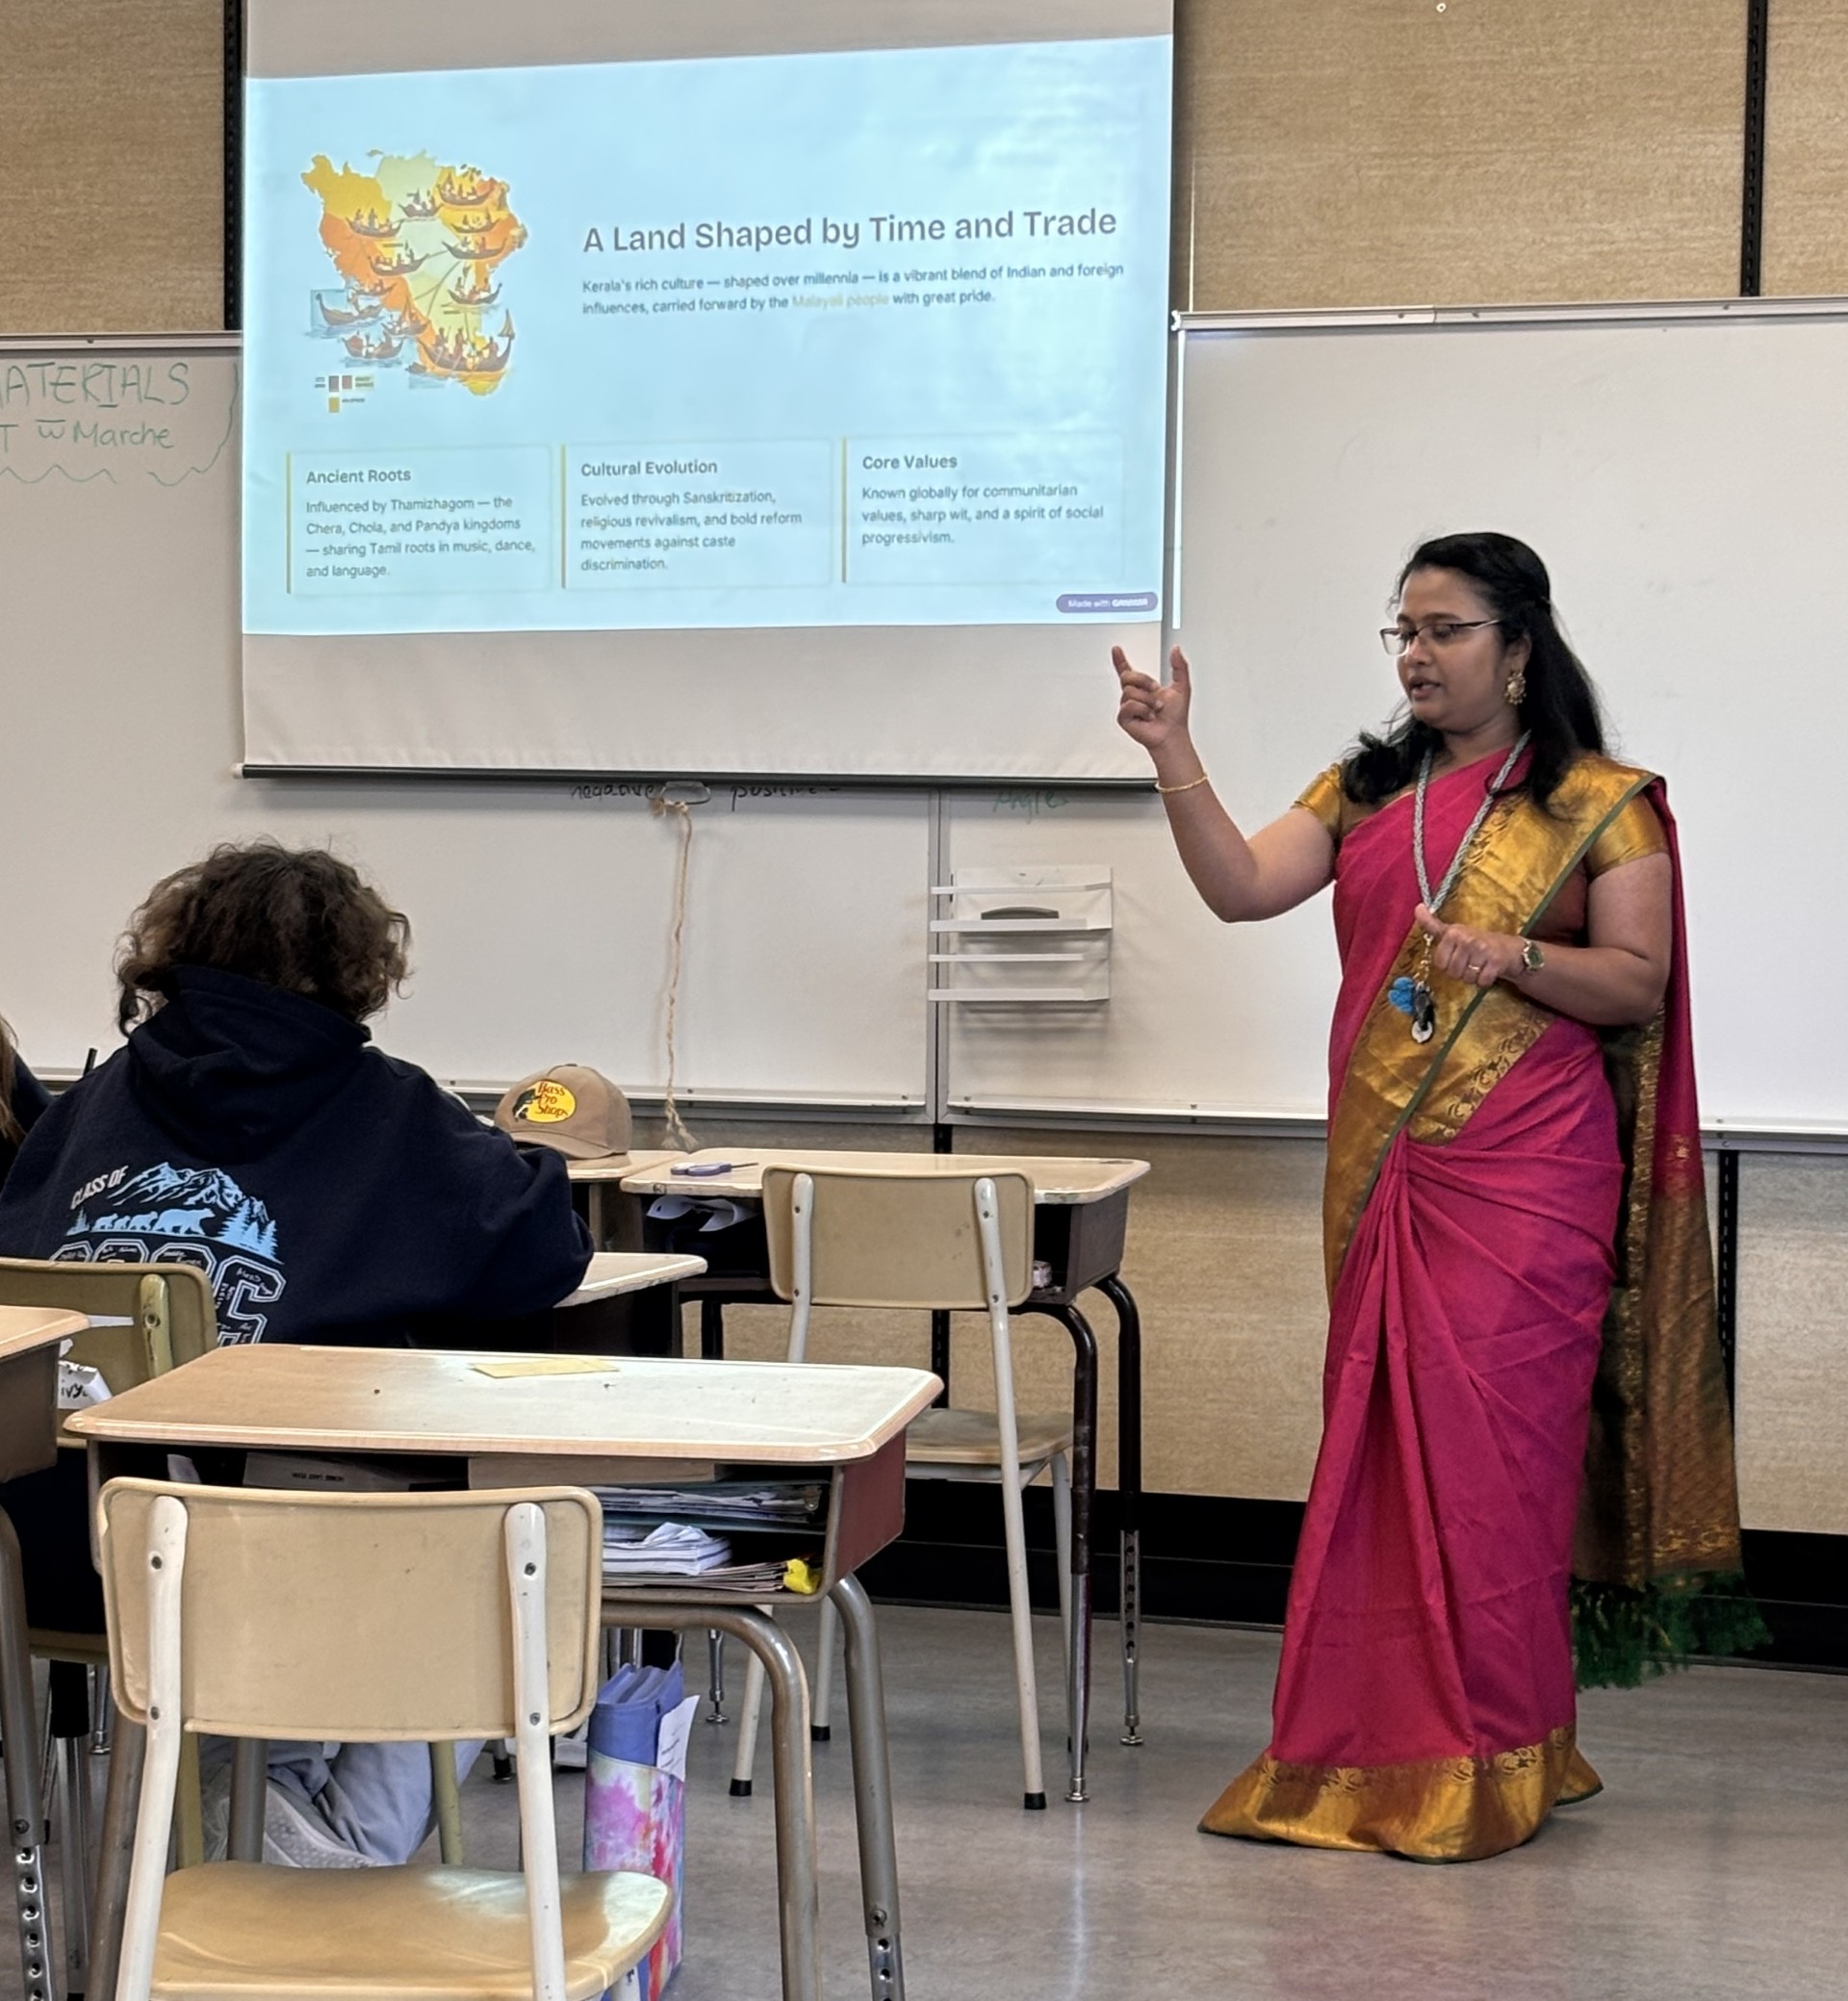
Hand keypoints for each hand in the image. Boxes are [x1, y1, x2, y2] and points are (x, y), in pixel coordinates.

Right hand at [1112, 644, 1194, 760]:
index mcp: (1144, 687)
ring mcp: (1127, 706)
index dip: (1120, 660)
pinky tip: (1148, 717)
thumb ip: (1179, 666)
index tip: (1116, 649)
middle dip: (1144, 681)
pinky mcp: (1123, 717)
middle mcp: (1134, 696)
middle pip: (1128, 676)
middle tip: (1155, 691)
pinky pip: (1129, 705)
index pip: (1128, 671)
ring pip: (1130, 691)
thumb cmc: (1175, 717)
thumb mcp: (1182, 686)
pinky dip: (1143, 710)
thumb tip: (1176, 650)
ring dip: (1148, 700)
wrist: (1171, 735)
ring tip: (1154, 710)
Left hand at [1413, 904, 1526, 988]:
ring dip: (1473, 977)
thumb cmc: (1476, 942)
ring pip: (1467, 977)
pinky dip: (1485, 981)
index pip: (1440, 962)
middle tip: (1471, 962)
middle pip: (1453, 972)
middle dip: (1461, 972)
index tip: (1456, 956)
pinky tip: (1489, 971)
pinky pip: (1481, 981)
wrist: (1509, 948)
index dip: (1447, 965)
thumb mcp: (1452, 931)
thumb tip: (1417, 908)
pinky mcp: (1496, 961)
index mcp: (1453, 932)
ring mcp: (1482, 949)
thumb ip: (1432, 924)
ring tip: (1480, 966)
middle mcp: (1467, 938)